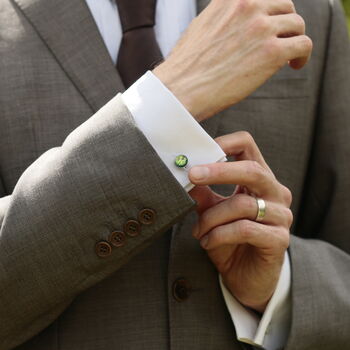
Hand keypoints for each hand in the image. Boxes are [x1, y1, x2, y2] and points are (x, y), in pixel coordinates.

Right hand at [153, 0, 311, 120]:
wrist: (181, 89)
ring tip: (288, 58)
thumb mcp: (202, 26)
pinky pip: (303, 45)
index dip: (271, 11)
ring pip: (297, 25)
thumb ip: (222, 17)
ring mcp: (261, 28)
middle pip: (285, 7)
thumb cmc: (187, 67)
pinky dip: (303, 56)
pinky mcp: (272, 53)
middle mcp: (248, 6)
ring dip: (294, 41)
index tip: (271, 25)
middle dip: (285, 25)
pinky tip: (294, 66)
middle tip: (281, 42)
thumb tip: (233, 23)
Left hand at [189, 132, 291, 312]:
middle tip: (192, 175)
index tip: (199, 151)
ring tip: (198, 231)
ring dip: (212, 217)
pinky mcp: (279, 239)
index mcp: (259, 179)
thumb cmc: (228, 240)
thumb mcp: (212, 213)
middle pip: (252, 170)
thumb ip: (203, 194)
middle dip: (218, 171)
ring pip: (242, 204)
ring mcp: (281, 216)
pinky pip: (245, 229)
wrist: (245, 277)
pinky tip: (208, 243)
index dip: (225, 142)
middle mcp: (275, 193)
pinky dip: (220, 235)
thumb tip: (186, 174)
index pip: (248, 146)